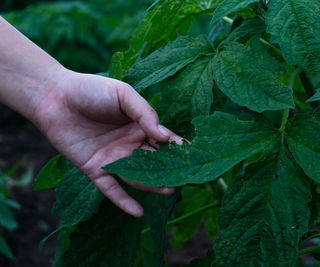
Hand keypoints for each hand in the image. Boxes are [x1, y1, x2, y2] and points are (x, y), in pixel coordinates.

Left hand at [33, 70, 181, 216]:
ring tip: (170, 190)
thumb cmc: (91, 89)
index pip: (165, 140)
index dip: (179, 148)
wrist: (54, 96)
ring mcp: (113, 158)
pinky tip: (138, 213)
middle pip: (154, 162)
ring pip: (137, 177)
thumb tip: (166, 136)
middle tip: (188, 179)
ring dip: (153, 185)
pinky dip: (123, 201)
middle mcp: (129, 144)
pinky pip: (111, 189)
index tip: (196, 156)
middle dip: (170, 170)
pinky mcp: (95, 169)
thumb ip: (144, 113)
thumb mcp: (123, 94)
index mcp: (139, 126)